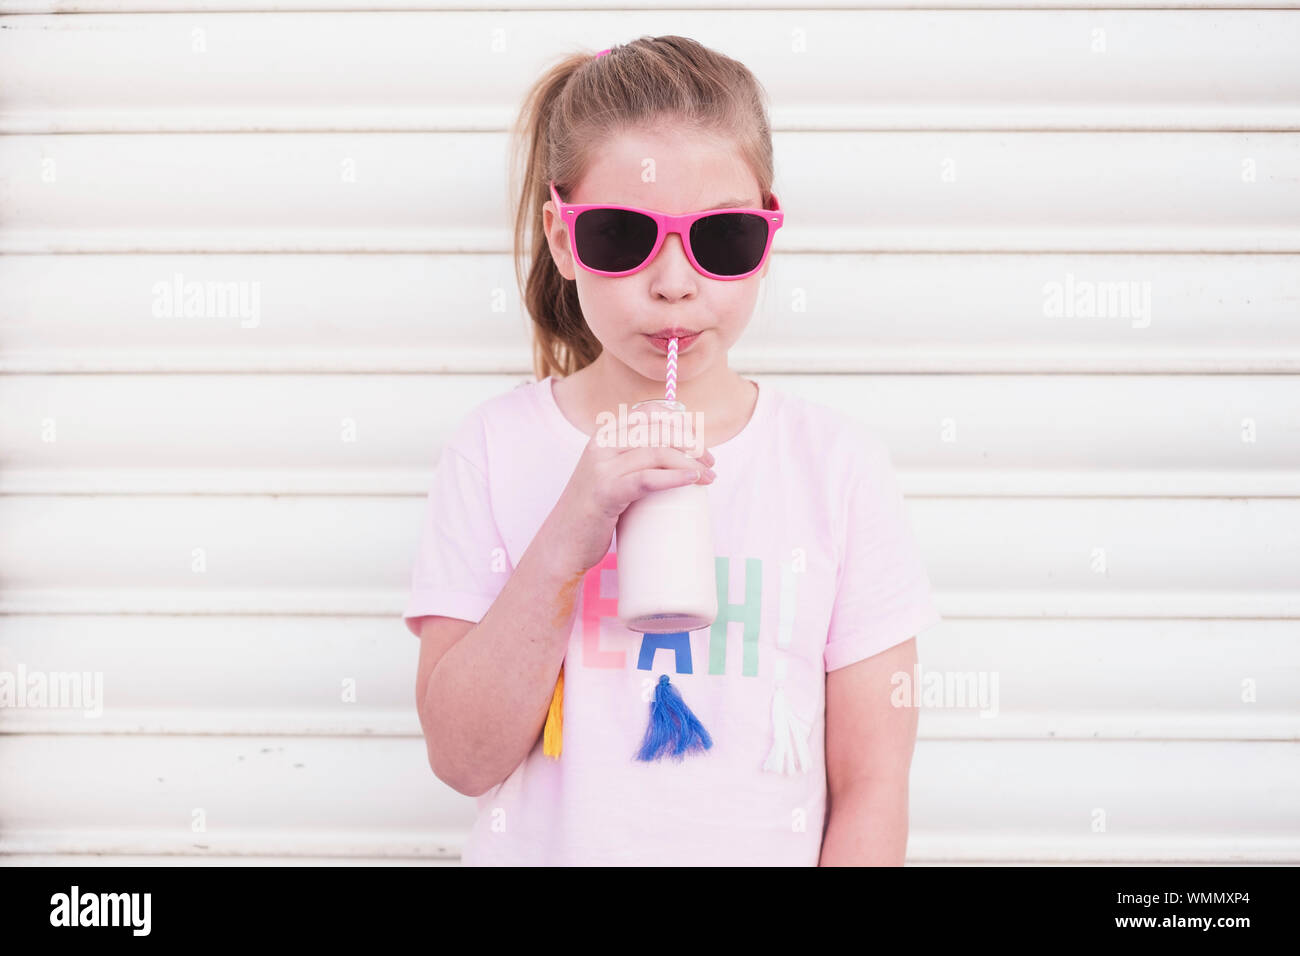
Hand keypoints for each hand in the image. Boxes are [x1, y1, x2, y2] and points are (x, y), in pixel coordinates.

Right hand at [536, 429, 715, 576]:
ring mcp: (602, 468)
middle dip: (691, 444)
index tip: (699, 443)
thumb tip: (676, 457)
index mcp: (604, 436)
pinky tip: (692, 479)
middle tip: (710, 463)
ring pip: (656, 452)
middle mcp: (601, 445)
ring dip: (690, 462)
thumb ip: (633, 460)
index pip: (650, 414)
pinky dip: (673, 476)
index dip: (680, 424)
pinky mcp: (605, 492)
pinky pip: (646, 478)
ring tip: (709, 477)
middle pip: (658, 431)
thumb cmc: (594, 511)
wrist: (563, 541)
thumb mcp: (611, 475)